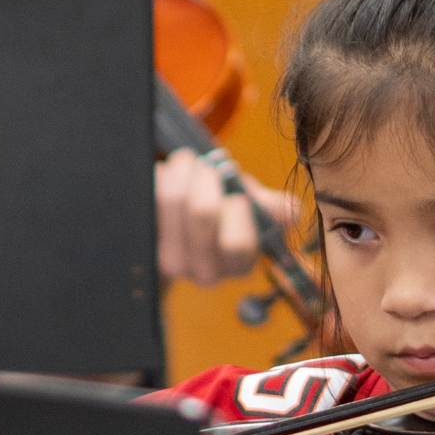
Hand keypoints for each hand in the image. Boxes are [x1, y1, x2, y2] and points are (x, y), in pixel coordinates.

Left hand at [155, 148, 298, 287]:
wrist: (180, 229)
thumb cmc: (224, 214)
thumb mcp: (253, 210)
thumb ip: (272, 208)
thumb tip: (289, 212)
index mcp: (240, 264)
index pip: (238, 243)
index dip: (237, 206)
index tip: (236, 192)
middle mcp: (205, 272)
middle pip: (203, 213)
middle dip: (208, 175)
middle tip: (208, 165)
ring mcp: (170, 261)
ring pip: (172, 198)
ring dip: (182, 168)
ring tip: (187, 162)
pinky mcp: (144, 241)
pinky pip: (148, 196)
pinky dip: (159, 177)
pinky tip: (165, 177)